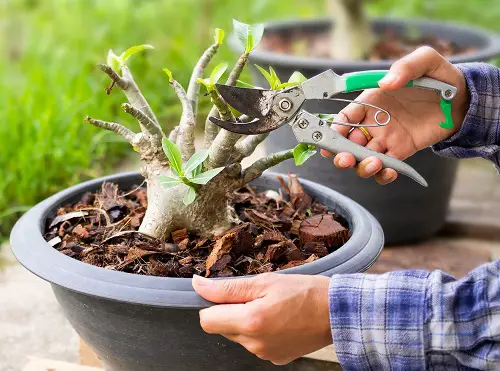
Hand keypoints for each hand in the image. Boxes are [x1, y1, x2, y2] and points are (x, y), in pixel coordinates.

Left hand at [192, 273, 331, 364]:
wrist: (336, 312)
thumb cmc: (304, 292)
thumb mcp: (265, 281)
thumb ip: (227, 288)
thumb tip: (197, 285)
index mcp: (250, 321)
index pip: (207, 321)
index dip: (212, 306)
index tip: (227, 295)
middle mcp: (254, 344)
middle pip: (223, 328)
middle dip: (232, 312)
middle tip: (257, 297)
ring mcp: (265, 354)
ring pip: (239, 336)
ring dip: (247, 322)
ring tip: (272, 308)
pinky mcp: (275, 359)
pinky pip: (256, 344)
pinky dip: (261, 333)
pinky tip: (279, 321)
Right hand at [322, 46, 468, 183]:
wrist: (462, 98)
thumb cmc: (439, 76)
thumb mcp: (425, 61)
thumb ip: (405, 67)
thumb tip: (387, 82)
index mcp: (370, 101)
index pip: (344, 118)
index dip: (335, 128)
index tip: (333, 136)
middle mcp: (373, 122)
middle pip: (347, 143)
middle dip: (341, 153)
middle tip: (347, 158)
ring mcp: (386, 139)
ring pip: (363, 158)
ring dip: (361, 166)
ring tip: (374, 164)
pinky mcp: (401, 152)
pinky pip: (386, 168)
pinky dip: (383, 174)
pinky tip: (389, 172)